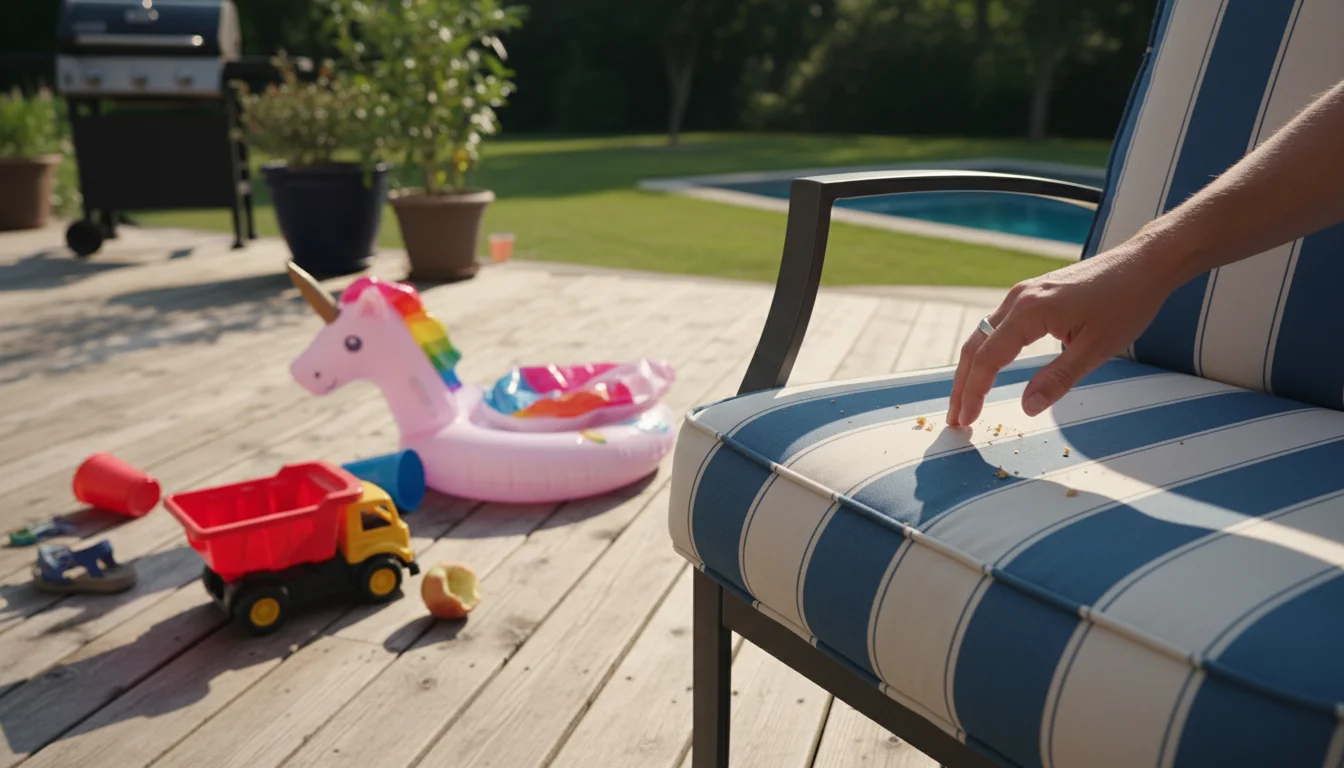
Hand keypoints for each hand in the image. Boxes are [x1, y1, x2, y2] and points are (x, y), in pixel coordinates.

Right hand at [946, 246, 1172, 427]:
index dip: (973, 392)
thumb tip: (1027, 408)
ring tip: (965, 399)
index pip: (988, 359)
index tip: (965, 420)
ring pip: (982, 335)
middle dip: (962, 384)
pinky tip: (988, 369)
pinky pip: (997, 326)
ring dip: (971, 368)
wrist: (1144, 264)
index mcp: (1029, 312)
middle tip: (955, 418)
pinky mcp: (1032, 294)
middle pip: (975, 346)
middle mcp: (1018, 299)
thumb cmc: (1126, 303)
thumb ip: (1058, 379)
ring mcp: (1023, 293)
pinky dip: (986, 352)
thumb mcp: (1096, 349)